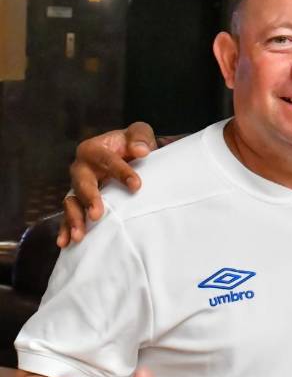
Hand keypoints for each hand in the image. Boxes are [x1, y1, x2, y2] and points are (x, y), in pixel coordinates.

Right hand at [57, 123, 155, 246]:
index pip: (107, 160)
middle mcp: (81, 169)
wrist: (127, 156)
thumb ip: (139, 137)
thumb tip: (140, 151)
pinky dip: (66, 229)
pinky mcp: (79, 203)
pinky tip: (65, 242)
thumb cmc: (133, 144)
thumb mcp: (138, 134)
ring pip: (72, 202)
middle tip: (96, 215)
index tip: (137, 186)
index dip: (122, 172)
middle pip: (82, 183)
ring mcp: (78, 187)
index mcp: (93, 150)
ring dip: (74, 218)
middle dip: (89, 199)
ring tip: (80, 235)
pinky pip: (70, 216)